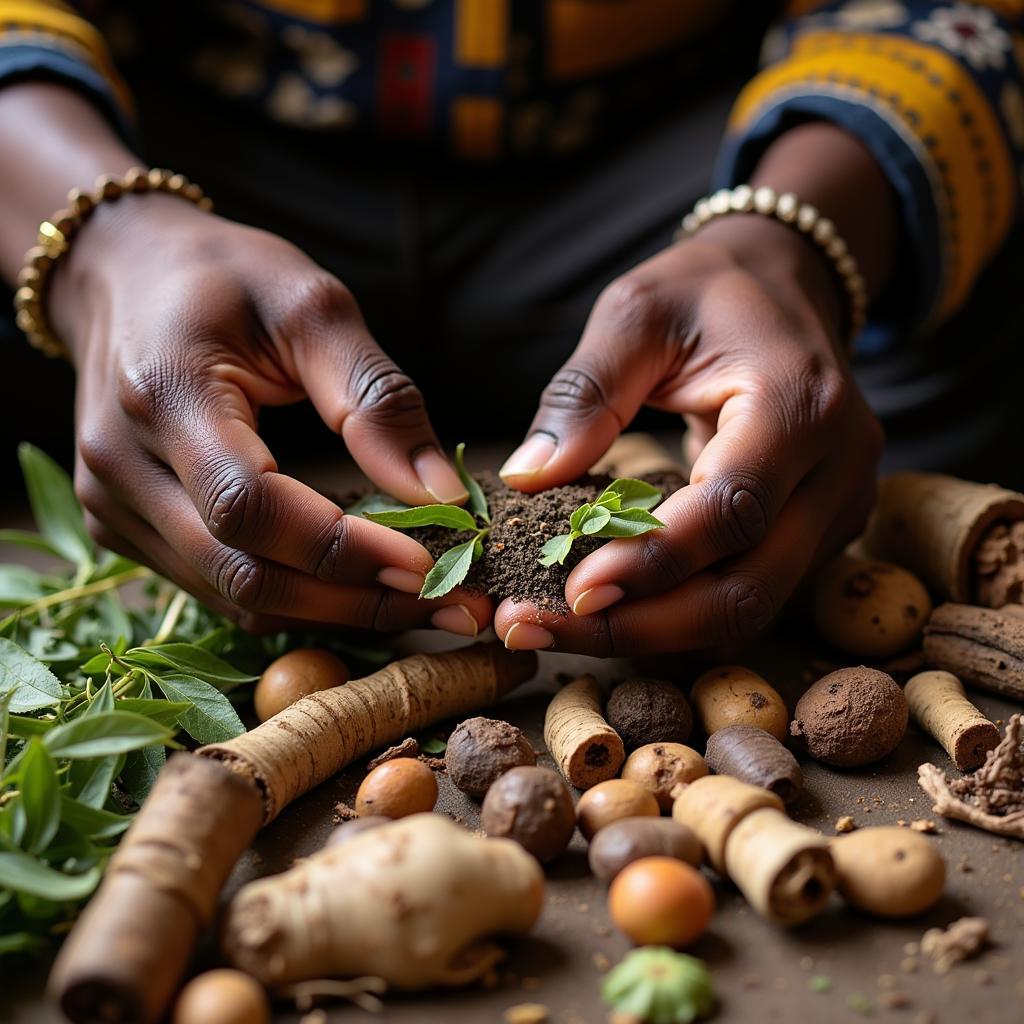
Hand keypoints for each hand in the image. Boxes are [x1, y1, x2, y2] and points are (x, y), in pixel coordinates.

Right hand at [54, 195, 489, 635]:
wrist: (121, 274)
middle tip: (445, 601)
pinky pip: (218, 588)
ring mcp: (111, 505)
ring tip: (416, 601)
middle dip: (353, 600)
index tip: (429, 564)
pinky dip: (295, 599)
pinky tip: (354, 586)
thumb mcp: (311, 305)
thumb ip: (376, 398)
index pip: (249, 506)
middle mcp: (120, 466)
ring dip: (331, 613)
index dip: (342, 549)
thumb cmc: (222, 276)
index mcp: (163, 394)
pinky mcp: (122, 528)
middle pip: (242, 572)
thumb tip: (442, 494)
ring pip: (233, 597)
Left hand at [494, 212, 882, 654]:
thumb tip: (528, 477)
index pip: (733, 509)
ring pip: (749, 609)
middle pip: (749, 589)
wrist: (783, 287)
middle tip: (538, 627)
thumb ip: (585, 393)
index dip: (653, 560)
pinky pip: (748, 595)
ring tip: (554, 626)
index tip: (573, 589)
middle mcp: (837, 471)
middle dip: (641, 625)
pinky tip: (607, 609)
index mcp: (799, 405)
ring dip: (651, 633)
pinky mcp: (817, 533)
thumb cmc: (707, 292)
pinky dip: (676, 614)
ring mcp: (837, 509)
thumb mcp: (637, 312)